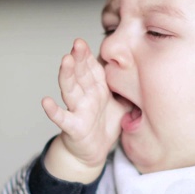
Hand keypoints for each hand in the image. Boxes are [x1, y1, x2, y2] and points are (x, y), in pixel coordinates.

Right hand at [41, 38, 123, 182]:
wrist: (93, 152)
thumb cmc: (105, 125)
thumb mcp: (123, 104)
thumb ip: (130, 90)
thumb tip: (148, 74)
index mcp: (97, 88)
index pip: (92, 68)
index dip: (88, 55)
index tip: (83, 41)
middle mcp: (86, 96)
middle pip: (80, 74)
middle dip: (79, 58)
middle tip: (77, 43)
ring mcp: (77, 110)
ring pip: (70, 90)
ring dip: (67, 75)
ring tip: (65, 60)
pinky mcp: (73, 127)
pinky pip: (63, 118)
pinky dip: (53, 111)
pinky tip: (46, 101)